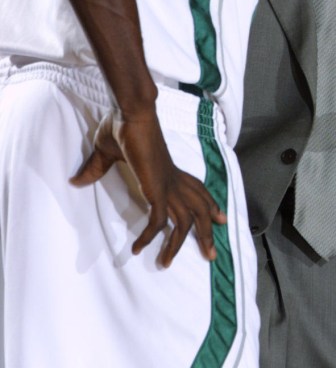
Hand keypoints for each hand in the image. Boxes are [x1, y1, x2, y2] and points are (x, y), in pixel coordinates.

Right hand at [70, 109, 225, 266]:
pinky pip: (158, 220)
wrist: (131, 112)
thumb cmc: (122, 126)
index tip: (219, 218)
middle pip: (199, 208)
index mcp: (168, 170)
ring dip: (178, 244)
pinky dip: (149, 237)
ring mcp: (167, 183)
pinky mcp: (156, 187)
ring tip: (165, 264)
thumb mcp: (107, 153)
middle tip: (211, 254)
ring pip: (185, 219)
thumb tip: (75, 180)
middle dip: (207, 232)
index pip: (196, 189)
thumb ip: (96, 169)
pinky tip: (138, 247)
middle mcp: (172, 179)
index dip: (209, 203)